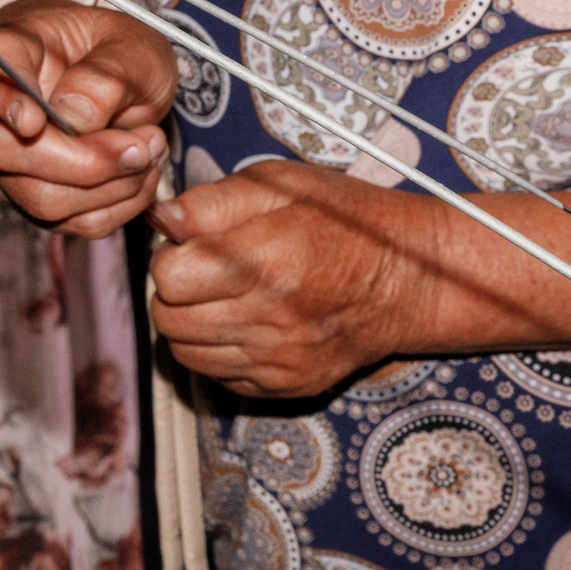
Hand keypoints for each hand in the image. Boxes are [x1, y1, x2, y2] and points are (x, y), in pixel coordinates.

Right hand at [0, 0, 173, 237]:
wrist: (121, 80)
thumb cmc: (117, 54)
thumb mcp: (131, 45)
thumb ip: (107, 74)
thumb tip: (77, 113)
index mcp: (12, 49)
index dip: (5, 101)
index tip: (31, 121)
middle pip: (7, 152)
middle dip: (84, 162)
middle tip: (141, 146)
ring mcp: (11, 161)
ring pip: (43, 199)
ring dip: (112, 186)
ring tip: (150, 149)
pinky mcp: (38, 198)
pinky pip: (75, 222)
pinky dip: (121, 205)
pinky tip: (141, 172)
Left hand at [148, 158, 428, 397]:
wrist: (409, 278)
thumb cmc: (344, 220)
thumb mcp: (280, 184)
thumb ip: (212, 201)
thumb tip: (161, 218)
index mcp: (265, 260)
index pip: (168, 276)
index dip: (171, 254)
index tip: (192, 243)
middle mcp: (271, 317)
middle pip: (169, 318)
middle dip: (174, 290)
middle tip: (203, 269)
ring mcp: (279, 359)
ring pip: (185, 352)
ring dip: (190, 322)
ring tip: (221, 295)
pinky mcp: (287, 385)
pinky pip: (217, 376)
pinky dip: (216, 350)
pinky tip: (243, 322)